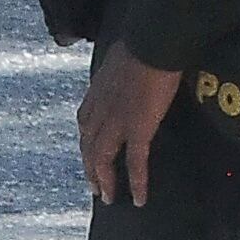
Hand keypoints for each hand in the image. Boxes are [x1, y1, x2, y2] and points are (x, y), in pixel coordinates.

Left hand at [80, 43, 182, 206]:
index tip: (91, 155)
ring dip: (104, 181)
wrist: (154, 41)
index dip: (87, 143)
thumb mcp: (125, 54)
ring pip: (102, 159)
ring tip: (110, 198)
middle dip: (90, 169)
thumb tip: (134, 63)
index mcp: (97, 92)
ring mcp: (116, 122)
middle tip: (96, 188)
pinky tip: (141, 197)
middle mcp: (100, 111)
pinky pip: (135, 162)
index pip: (85, 124)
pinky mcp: (137, 129)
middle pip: (88, 147)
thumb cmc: (145, 41)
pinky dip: (137, 182)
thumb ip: (124, 67)